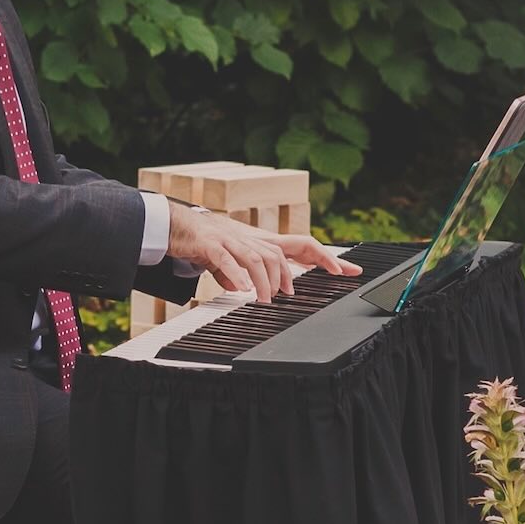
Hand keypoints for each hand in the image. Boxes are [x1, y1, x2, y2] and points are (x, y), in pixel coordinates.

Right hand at [166, 202, 361, 303]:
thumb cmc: (204, 242)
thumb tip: (241, 288)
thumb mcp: (227, 262)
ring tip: (264, 298)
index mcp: (261, 243)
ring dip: (264, 280)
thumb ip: (237, 273)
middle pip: (281, 252)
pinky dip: (236, 274)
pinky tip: (242, 289)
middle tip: (289, 294)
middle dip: (292, 273)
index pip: (302, 246)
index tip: (348, 271)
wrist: (176, 225)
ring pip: (257, 258)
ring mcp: (232, 239)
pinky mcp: (211, 244)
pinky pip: (227, 259)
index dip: (326, 258)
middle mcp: (251, 239)